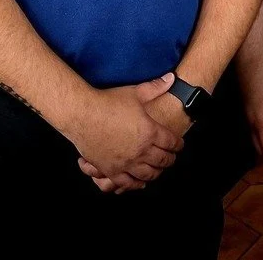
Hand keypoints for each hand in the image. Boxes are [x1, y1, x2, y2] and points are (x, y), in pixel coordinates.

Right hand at [66, 75, 181, 193]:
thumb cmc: (108, 102)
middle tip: (171, 157)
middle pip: (163, 160)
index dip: (178, 144)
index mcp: (150, 132)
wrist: (82, 113)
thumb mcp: (135, 92)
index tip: (179, 144)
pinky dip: (136, 184)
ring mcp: (126, 162)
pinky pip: (128, 183)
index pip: (172, 142)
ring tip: (158, 169)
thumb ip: (155, 87)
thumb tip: (171, 78)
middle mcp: (141, 150)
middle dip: (170, 159)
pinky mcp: (111, 169)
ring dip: (156, 172)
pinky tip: (140, 182)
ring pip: (148, 174)